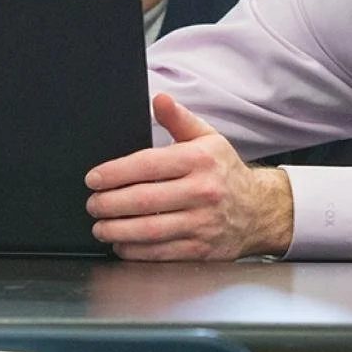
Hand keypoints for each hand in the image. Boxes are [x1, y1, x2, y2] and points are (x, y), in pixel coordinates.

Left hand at [85, 94, 294, 260]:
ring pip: (150, 229)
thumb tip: (159, 99)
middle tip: (92, 204)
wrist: (259, 210)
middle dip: (110, 203)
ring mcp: (202, 223)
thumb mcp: (208, 138)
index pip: (148, 165)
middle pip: (144, 199)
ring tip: (99, 226)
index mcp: (200, 160)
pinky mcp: (201, 249)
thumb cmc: (225, 172)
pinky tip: (121, 243)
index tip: (93, 179)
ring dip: (117, 230)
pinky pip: (161, 252)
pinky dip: (136, 250)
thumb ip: (179, 119)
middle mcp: (203, 192)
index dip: (115, 172)